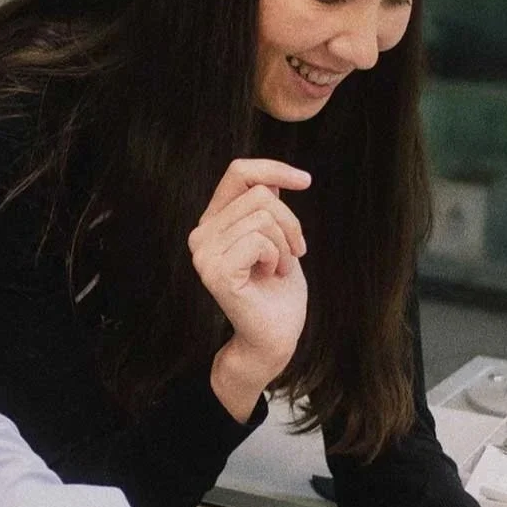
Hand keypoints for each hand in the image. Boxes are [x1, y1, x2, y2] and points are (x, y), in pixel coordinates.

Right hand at [188, 159, 311, 419]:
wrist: (275, 338)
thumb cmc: (278, 290)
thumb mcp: (277, 237)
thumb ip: (265, 208)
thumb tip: (269, 178)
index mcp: (213, 223)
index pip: (238, 173)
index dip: (274, 168)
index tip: (305, 181)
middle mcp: (201, 235)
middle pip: (259, 195)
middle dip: (289, 222)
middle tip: (293, 253)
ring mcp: (204, 254)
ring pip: (262, 217)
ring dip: (285, 244)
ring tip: (278, 268)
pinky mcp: (216, 272)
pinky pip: (260, 241)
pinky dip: (277, 258)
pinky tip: (270, 276)